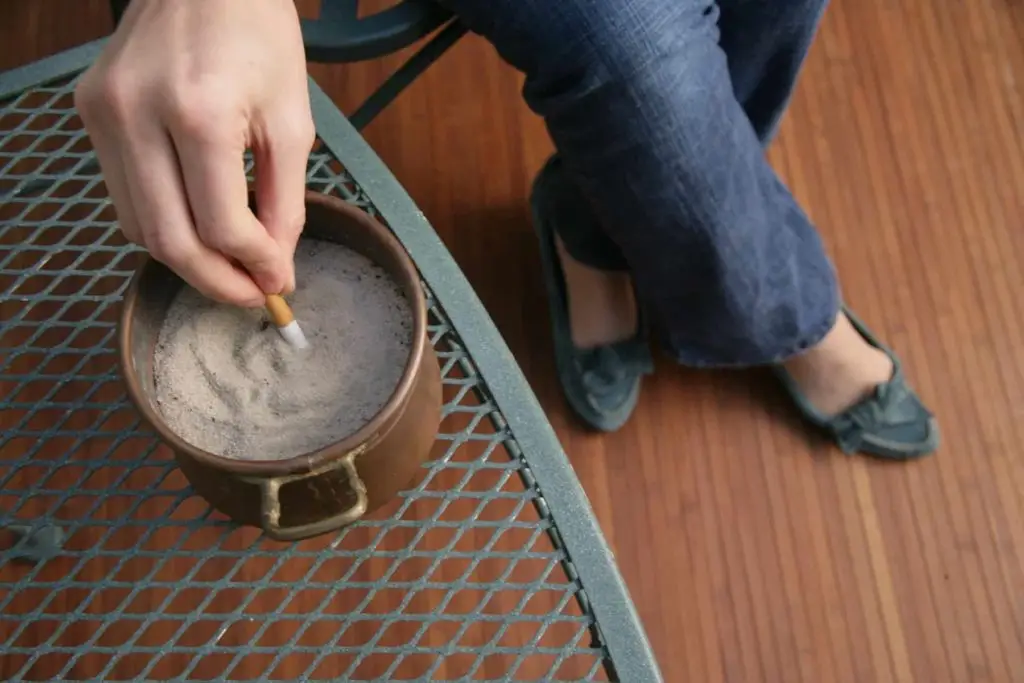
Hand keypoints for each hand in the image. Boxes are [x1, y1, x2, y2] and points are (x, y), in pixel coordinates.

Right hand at [75, 0, 313, 305]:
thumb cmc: (258, 35)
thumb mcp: (292, 119)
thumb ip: (285, 201)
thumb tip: (274, 264)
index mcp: (198, 112)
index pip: (221, 226)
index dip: (255, 266)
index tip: (280, 280)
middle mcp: (137, 114)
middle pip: (169, 240)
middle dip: (216, 282)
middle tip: (252, 294)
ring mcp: (104, 113)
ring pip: (138, 226)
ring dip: (187, 260)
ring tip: (229, 267)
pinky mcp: (90, 112)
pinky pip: (123, 194)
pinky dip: (162, 223)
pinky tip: (198, 227)